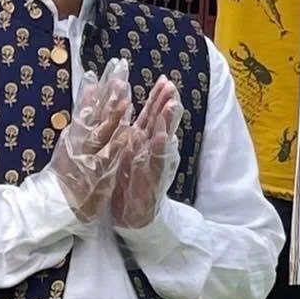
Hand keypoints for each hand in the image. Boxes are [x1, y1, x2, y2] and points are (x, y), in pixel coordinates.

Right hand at [50, 57, 133, 220]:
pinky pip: (108, 158)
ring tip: (124, 94)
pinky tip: (128, 133)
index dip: (101, 85)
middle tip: (120, 67)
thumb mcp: (70, 143)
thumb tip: (89, 92)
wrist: (54, 205)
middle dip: (109, 90)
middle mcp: (80, 141)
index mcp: (76, 133)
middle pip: (96, 111)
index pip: (90, 105)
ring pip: (102, 131)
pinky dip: (117, 144)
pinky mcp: (94, 174)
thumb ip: (81, 119)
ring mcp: (87, 156)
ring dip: (113, 113)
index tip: (110, 66)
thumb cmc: (65, 175)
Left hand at [109, 75, 183, 230]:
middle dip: (166, 106)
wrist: (134, 218)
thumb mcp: (127, 155)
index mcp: (142, 143)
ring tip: (171, 106)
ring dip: (166, 123)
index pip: (152, 116)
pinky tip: (160, 138)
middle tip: (172, 88)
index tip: (165, 80)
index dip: (158, 99)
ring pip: (161, 141)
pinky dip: (157, 151)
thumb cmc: (129, 184)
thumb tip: (132, 110)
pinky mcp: (151, 182)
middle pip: (160, 124)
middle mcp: (151, 153)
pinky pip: (153, 164)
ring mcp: (153, 167)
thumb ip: (131, 133)